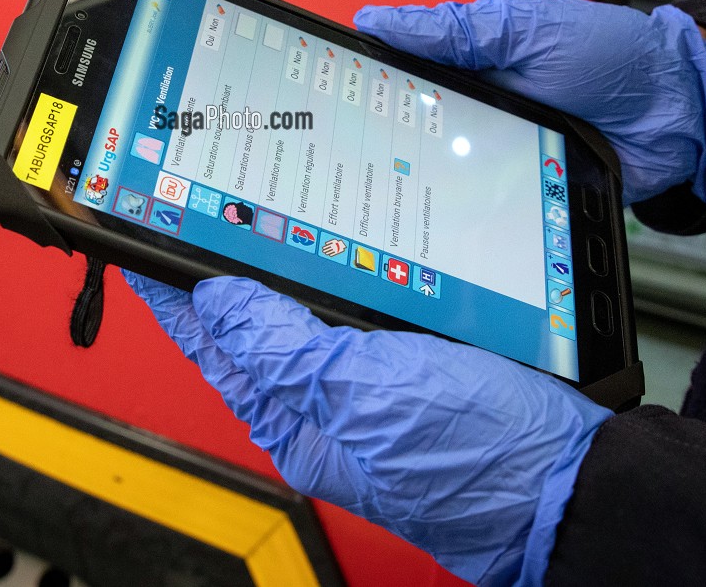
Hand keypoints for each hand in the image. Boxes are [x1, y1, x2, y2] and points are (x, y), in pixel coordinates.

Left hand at [124, 270, 609, 586]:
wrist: (567, 482)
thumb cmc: (467, 461)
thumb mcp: (359, 391)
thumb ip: (282, 346)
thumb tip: (217, 300)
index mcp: (295, 420)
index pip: (214, 345)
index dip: (173, 295)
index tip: (138, 247)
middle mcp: (326, 405)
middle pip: (252, 331)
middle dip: (214, 278)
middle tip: (183, 223)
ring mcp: (371, 386)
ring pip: (304, 320)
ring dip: (270, 274)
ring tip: (236, 232)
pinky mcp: (416, 366)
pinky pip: (356, 319)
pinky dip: (335, 283)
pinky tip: (331, 259)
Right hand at [355, 0, 705, 204]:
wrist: (678, 114)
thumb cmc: (611, 58)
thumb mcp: (525, 29)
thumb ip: (455, 29)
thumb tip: (375, 19)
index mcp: (471, 58)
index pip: (399, 69)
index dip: (363, 79)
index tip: (325, 89)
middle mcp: (476, 106)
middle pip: (407, 126)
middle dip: (377, 140)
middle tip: (343, 152)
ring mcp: (494, 150)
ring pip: (435, 170)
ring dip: (415, 178)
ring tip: (378, 190)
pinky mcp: (516, 190)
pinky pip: (475, 206)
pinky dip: (458, 211)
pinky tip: (432, 219)